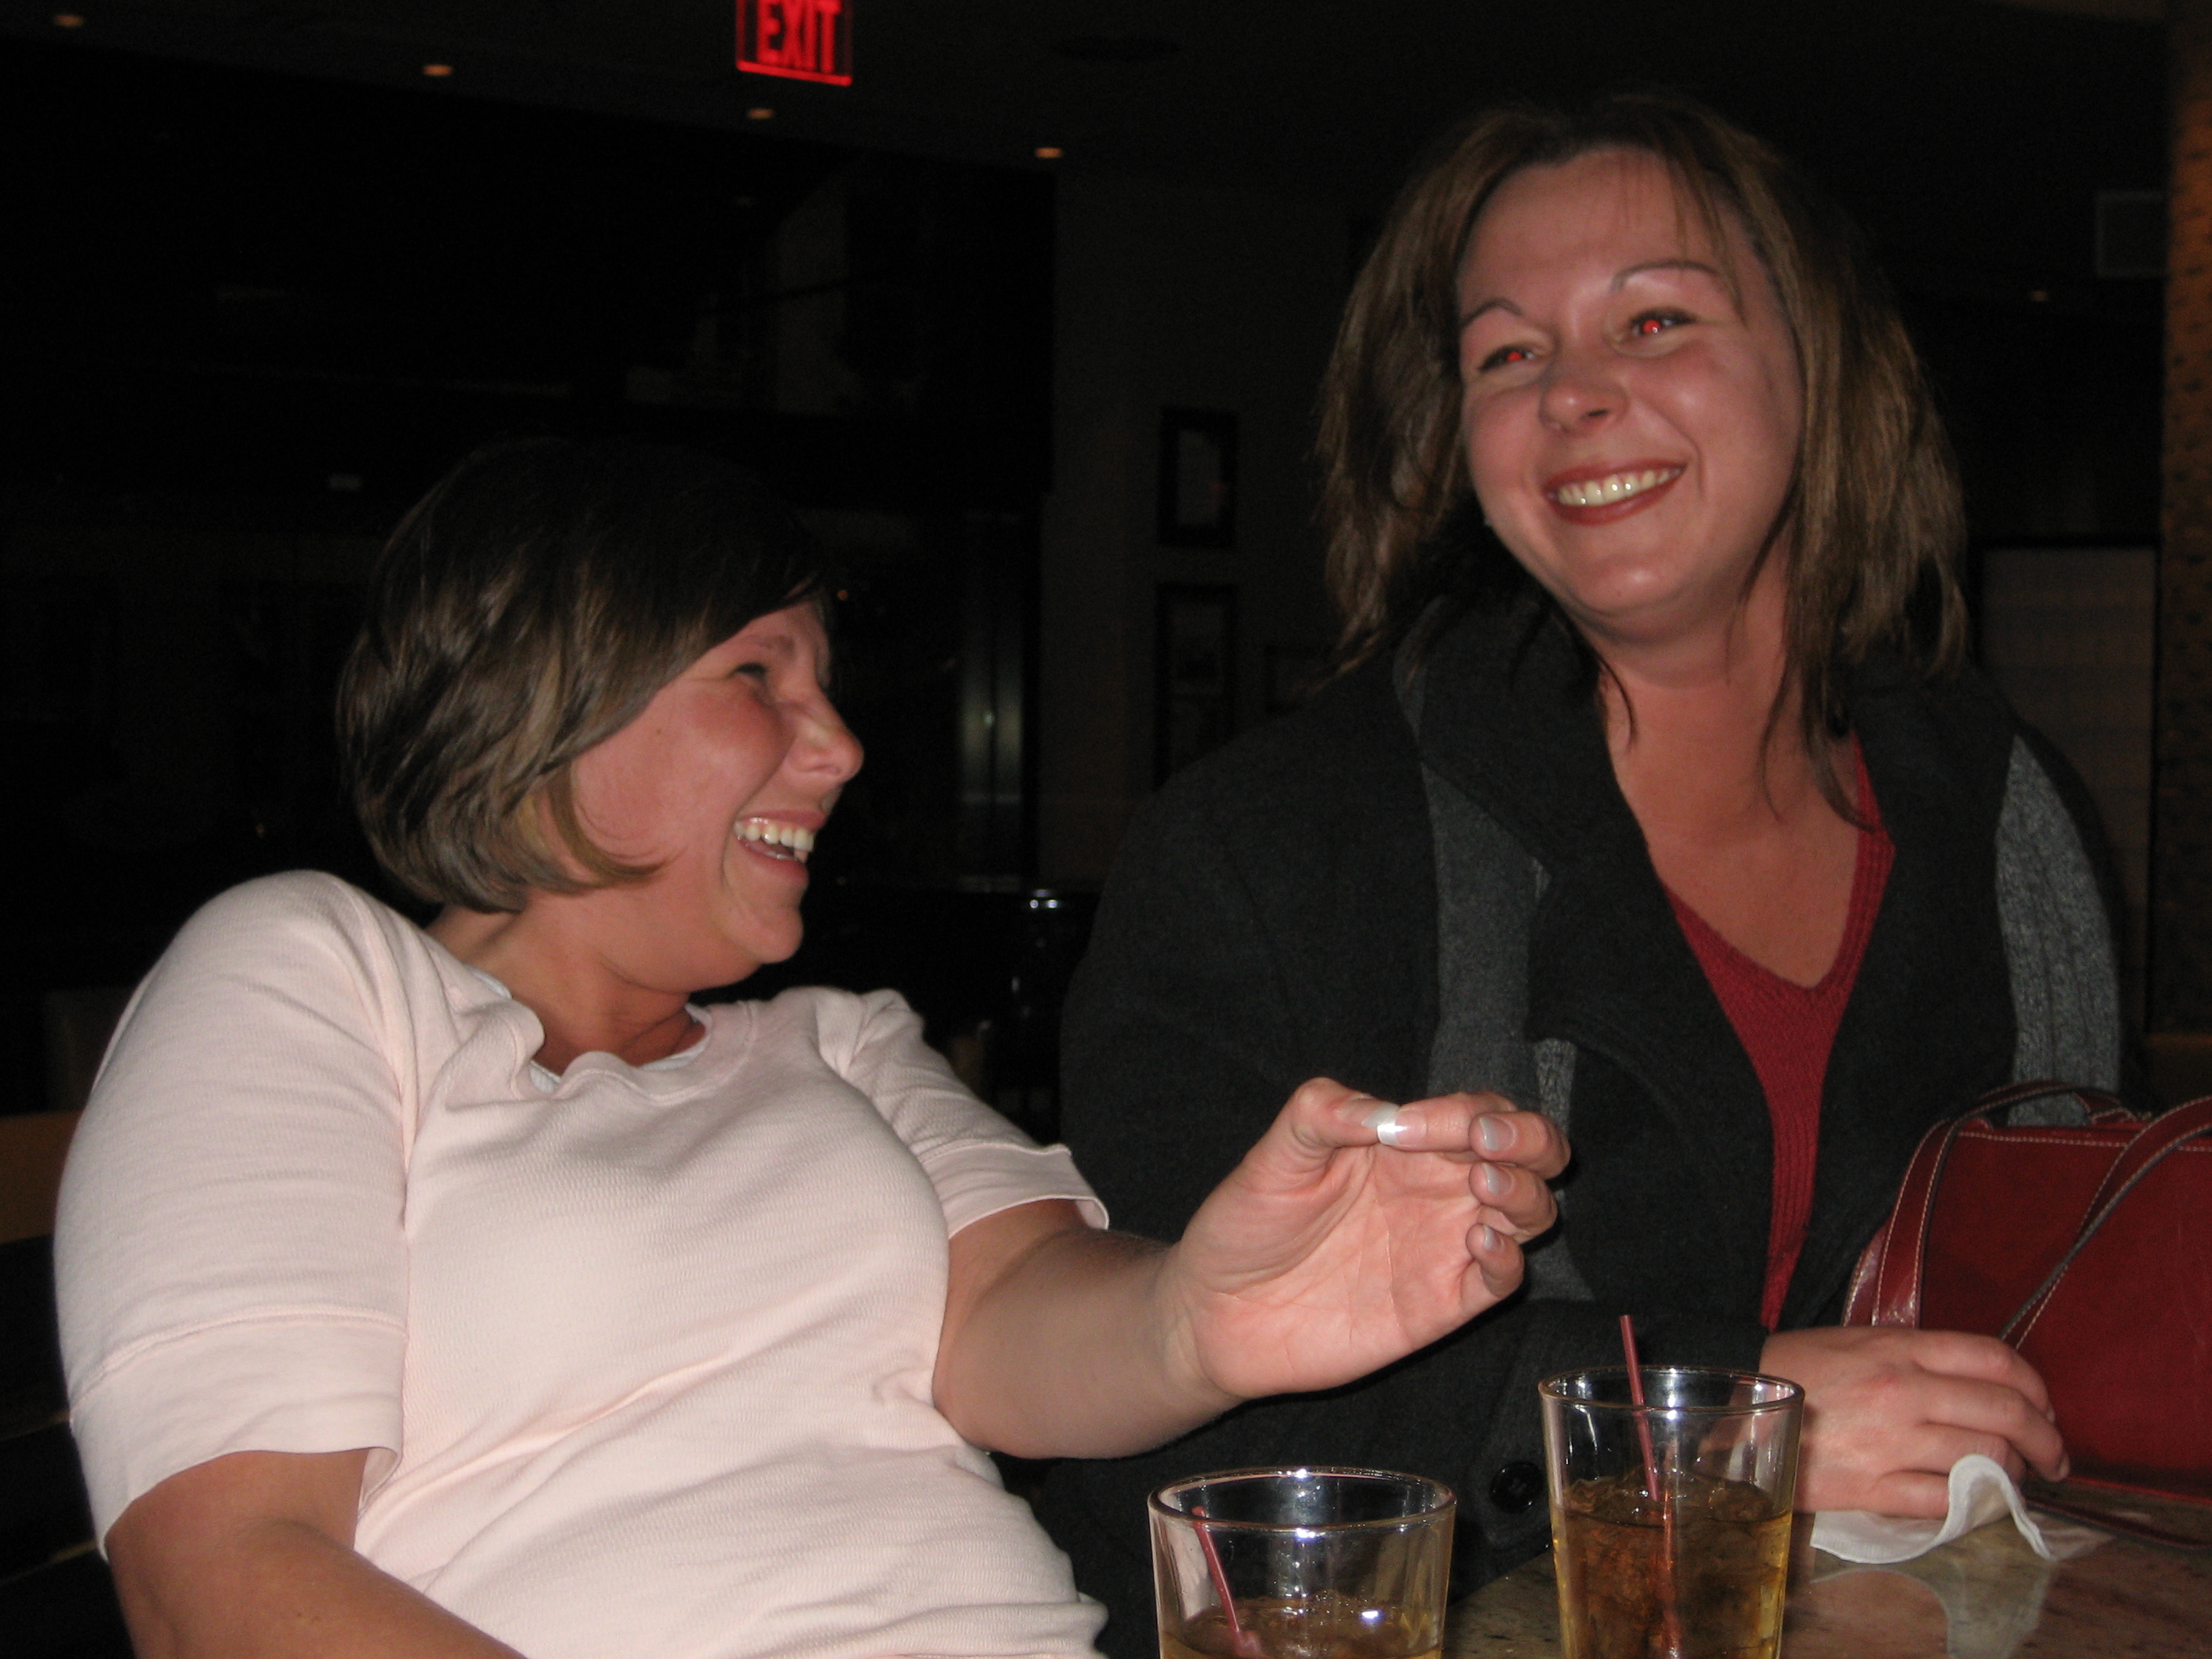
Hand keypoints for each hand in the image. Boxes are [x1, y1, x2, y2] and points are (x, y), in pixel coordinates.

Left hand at [1157, 1077, 1568, 1406]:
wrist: (1217, 1311)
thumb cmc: (1247, 1222)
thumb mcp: (1274, 1155)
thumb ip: (1323, 1114)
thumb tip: (1385, 1110)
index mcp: (1404, 1144)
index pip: (1475, 1111)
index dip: (1464, 1110)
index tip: (1410, 1127)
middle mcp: (1436, 1190)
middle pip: (1527, 1152)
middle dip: (1531, 1139)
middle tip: (1487, 1146)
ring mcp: (1443, 1246)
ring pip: (1530, 1211)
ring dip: (1526, 1193)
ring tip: (1484, 1189)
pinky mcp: (1440, 1304)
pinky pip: (1502, 1280)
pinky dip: (1508, 1258)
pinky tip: (1477, 1242)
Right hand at [1759, 1326, 2068, 1515]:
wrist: (1732, 1407)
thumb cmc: (1797, 1370)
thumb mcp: (1857, 1342)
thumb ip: (1917, 1358)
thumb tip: (1978, 1387)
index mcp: (1899, 1348)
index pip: (1995, 1359)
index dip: (2036, 1387)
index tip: (2046, 1409)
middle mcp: (1903, 1391)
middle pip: (2004, 1413)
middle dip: (2045, 1440)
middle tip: (2052, 1458)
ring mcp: (1889, 1442)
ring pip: (1984, 1460)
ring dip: (2013, 1475)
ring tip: (2012, 1481)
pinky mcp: (1871, 1488)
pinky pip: (1944, 1501)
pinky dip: (1973, 1504)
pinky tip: (1976, 1501)